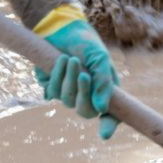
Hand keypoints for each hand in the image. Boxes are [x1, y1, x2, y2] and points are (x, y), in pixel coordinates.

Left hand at [35, 16, 120, 140]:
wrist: (62, 28)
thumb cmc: (87, 44)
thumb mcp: (101, 59)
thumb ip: (104, 83)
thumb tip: (100, 109)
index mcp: (105, 93)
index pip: (110, 117)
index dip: (108, 126)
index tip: (104, 134)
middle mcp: (88, 97)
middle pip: (85, 111)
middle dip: (83, 93)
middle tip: (83, 74)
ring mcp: (69, 93)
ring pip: (67, 100)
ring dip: (68, 79)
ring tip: (70, 59)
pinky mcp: (52, 87)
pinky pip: (53, 91)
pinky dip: (57, 75)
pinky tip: (61, 60)